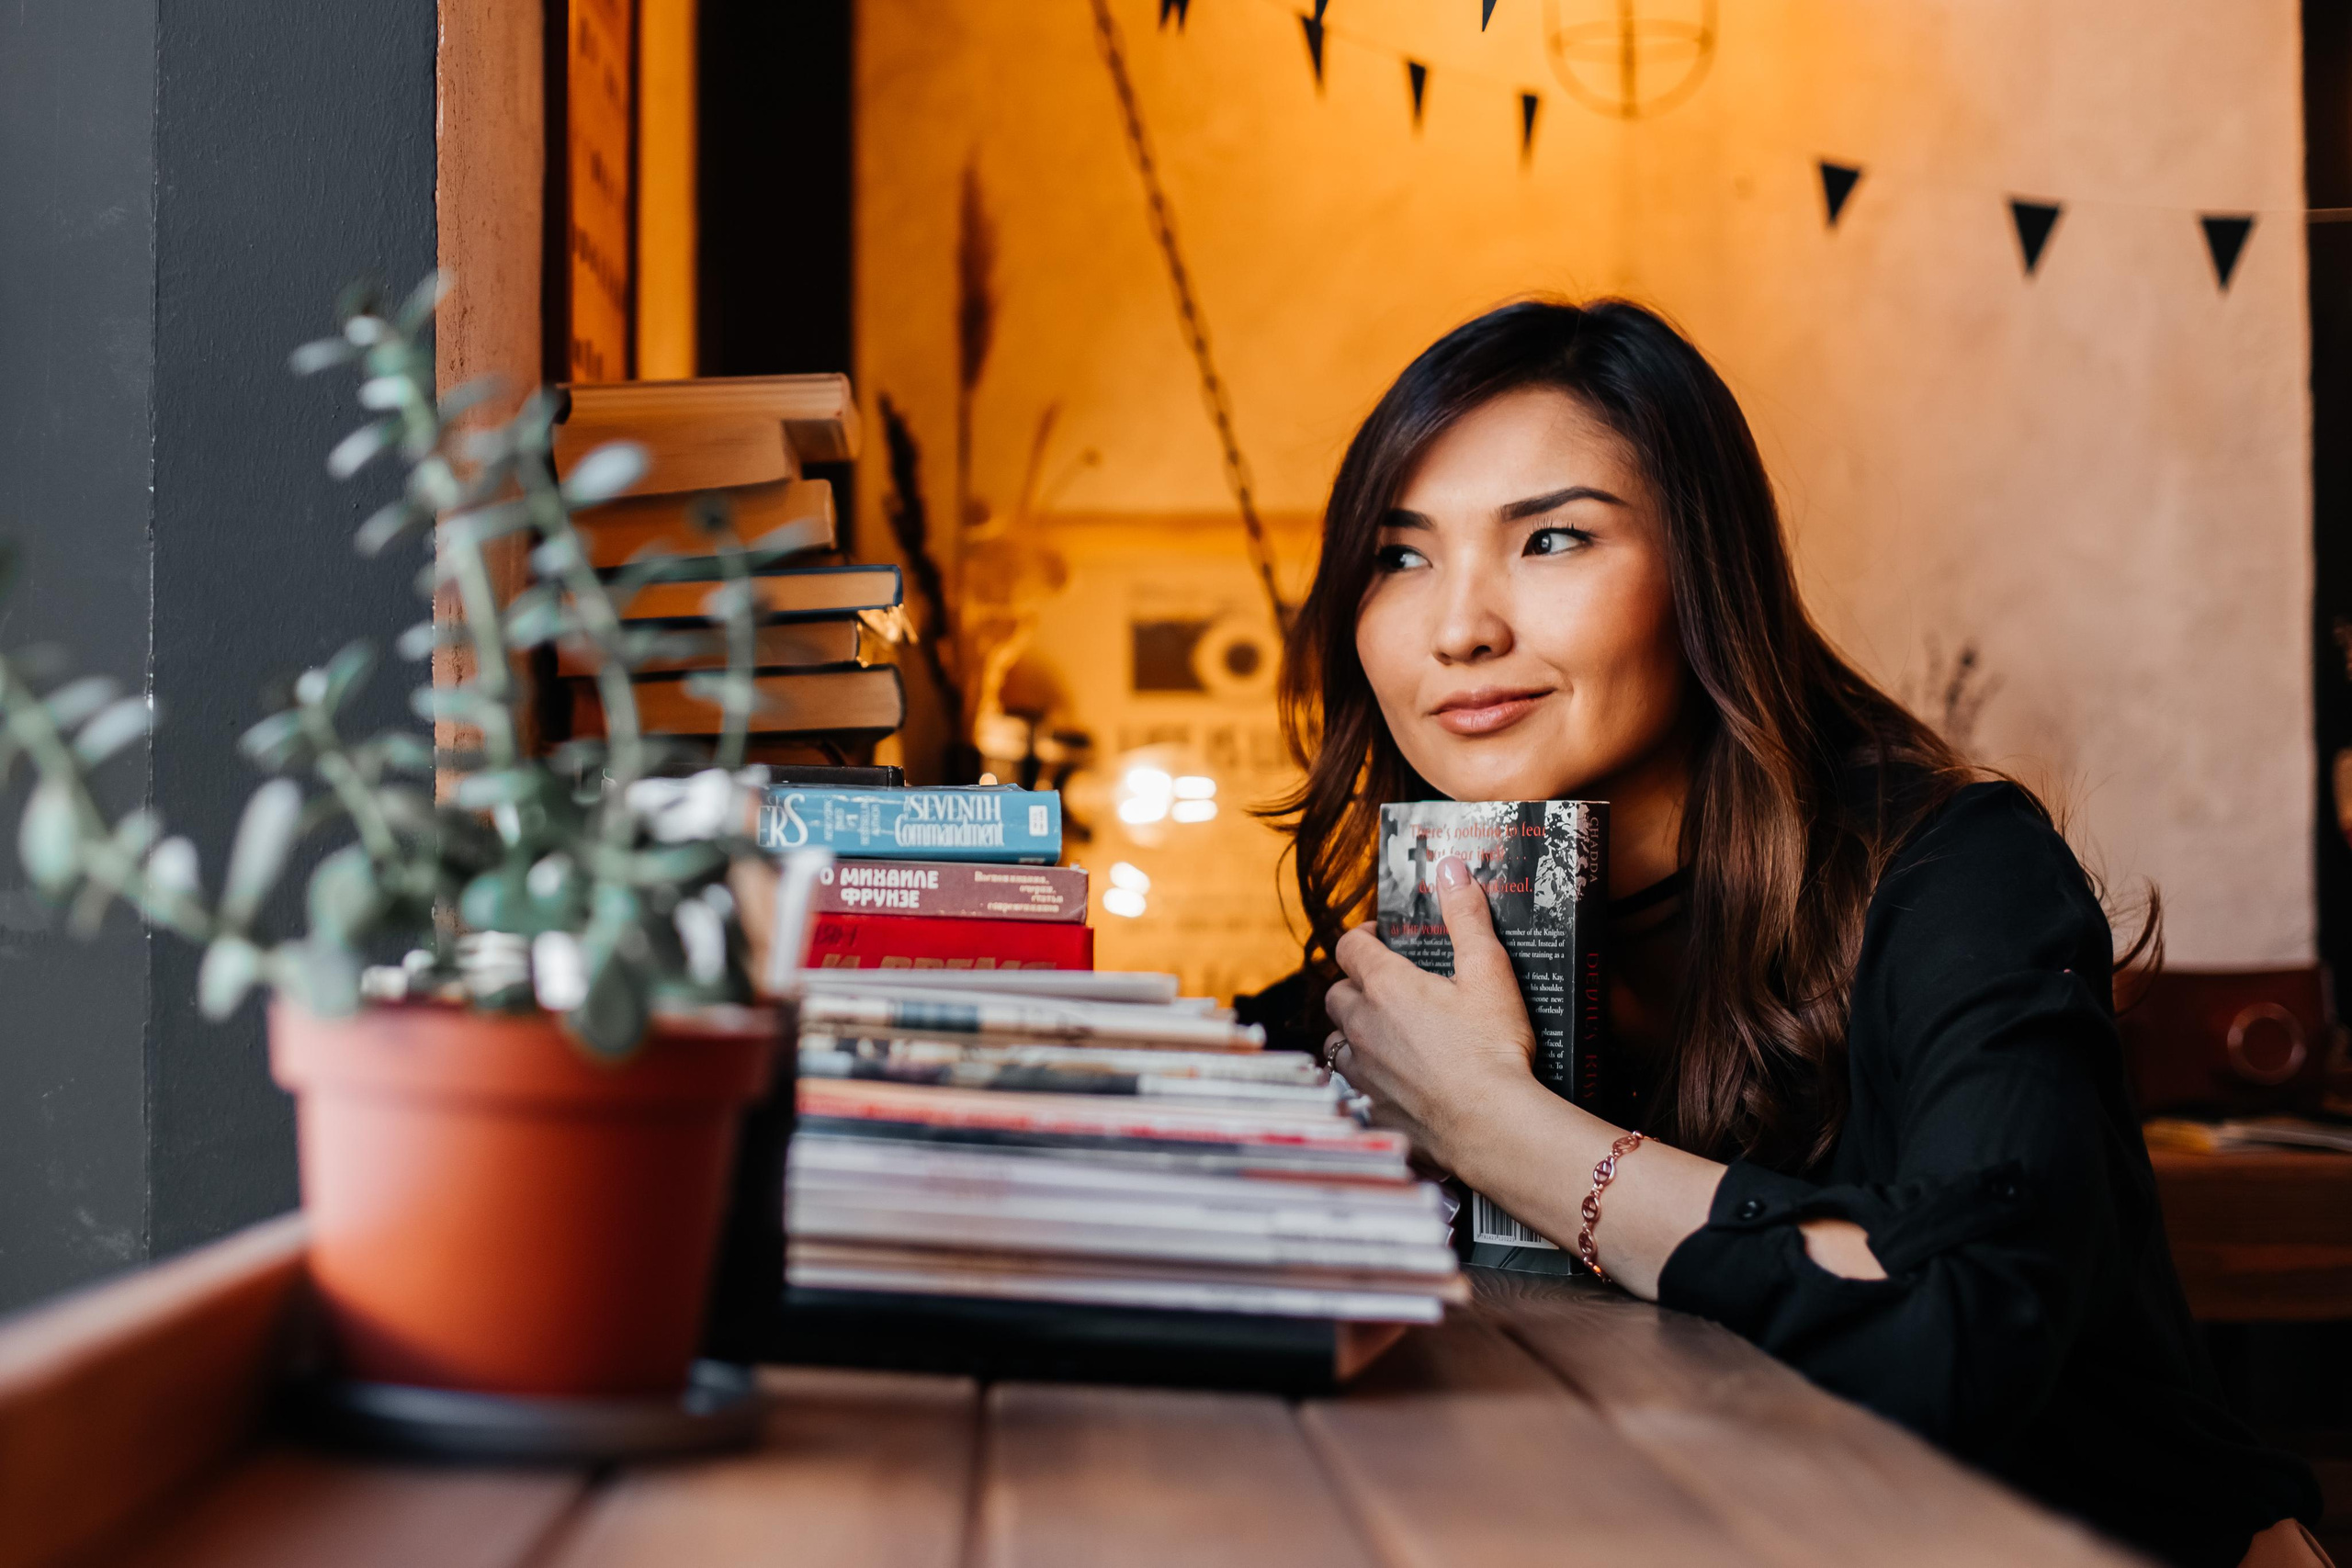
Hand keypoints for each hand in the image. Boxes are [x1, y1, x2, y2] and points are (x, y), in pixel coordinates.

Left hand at [1324, 855, 1543, 1171]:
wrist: (1492, 1127)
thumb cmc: (1493, 1050)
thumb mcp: (1489, 972)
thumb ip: (1467, 917)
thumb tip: (1451, 868)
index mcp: (1386, 987)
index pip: (1350, 946)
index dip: (1362, 937)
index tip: (1379, 938)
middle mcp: (1362, 1027)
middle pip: (1337, 993)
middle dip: (1355, 985)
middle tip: (1387, 987)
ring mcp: (1361, 1072)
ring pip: (1338, 1043)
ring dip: (1354, 1034)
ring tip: (1385, 1035)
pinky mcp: (1370, 1111)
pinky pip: (1352, 1088)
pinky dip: (1366, 1080)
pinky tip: (1392, 1084)